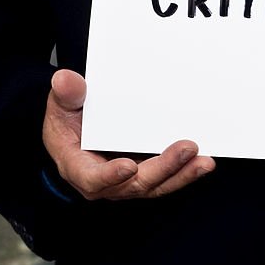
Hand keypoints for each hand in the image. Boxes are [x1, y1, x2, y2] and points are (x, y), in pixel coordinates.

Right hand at [43, 69, 215, 200]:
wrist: (77, 132)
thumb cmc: (68, 121)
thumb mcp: (61, 105)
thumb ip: (66, 94)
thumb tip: (65, 79)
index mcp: (78, 167)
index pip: (93, 178)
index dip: (110, 175)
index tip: (128, 167)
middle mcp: (106, 182)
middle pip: (136, 183)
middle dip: (163, 168)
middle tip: (185, 149)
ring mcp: (128, 182)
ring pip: (157, 185)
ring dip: (182, 174)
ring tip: (204, 161)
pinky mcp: (145, 176)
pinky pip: (167, 178)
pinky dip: (185, 171)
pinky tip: (204, 160)